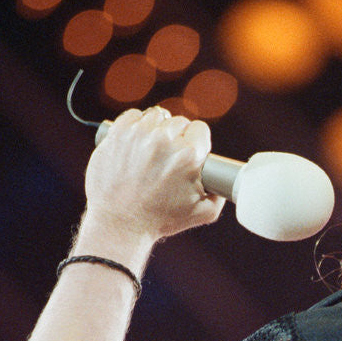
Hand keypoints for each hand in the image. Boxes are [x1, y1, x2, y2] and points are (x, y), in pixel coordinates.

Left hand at [84, 107, 225, 243]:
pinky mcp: (117, 133)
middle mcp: (163, 140)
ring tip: (152, 152)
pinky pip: (133, 116)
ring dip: (157, 130)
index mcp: (188, 156)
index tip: (189, 152)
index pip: (200, 129)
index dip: (197, 142)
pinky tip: (137, 144)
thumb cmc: (160, 220)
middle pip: (179, 122)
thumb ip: (221, 194)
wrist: (120, 224)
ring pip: (157, 117)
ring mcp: (138, 135)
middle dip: (177, 138)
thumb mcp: (203, 213)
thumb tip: (224, 180)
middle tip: (169, 159)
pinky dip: (136, 127)